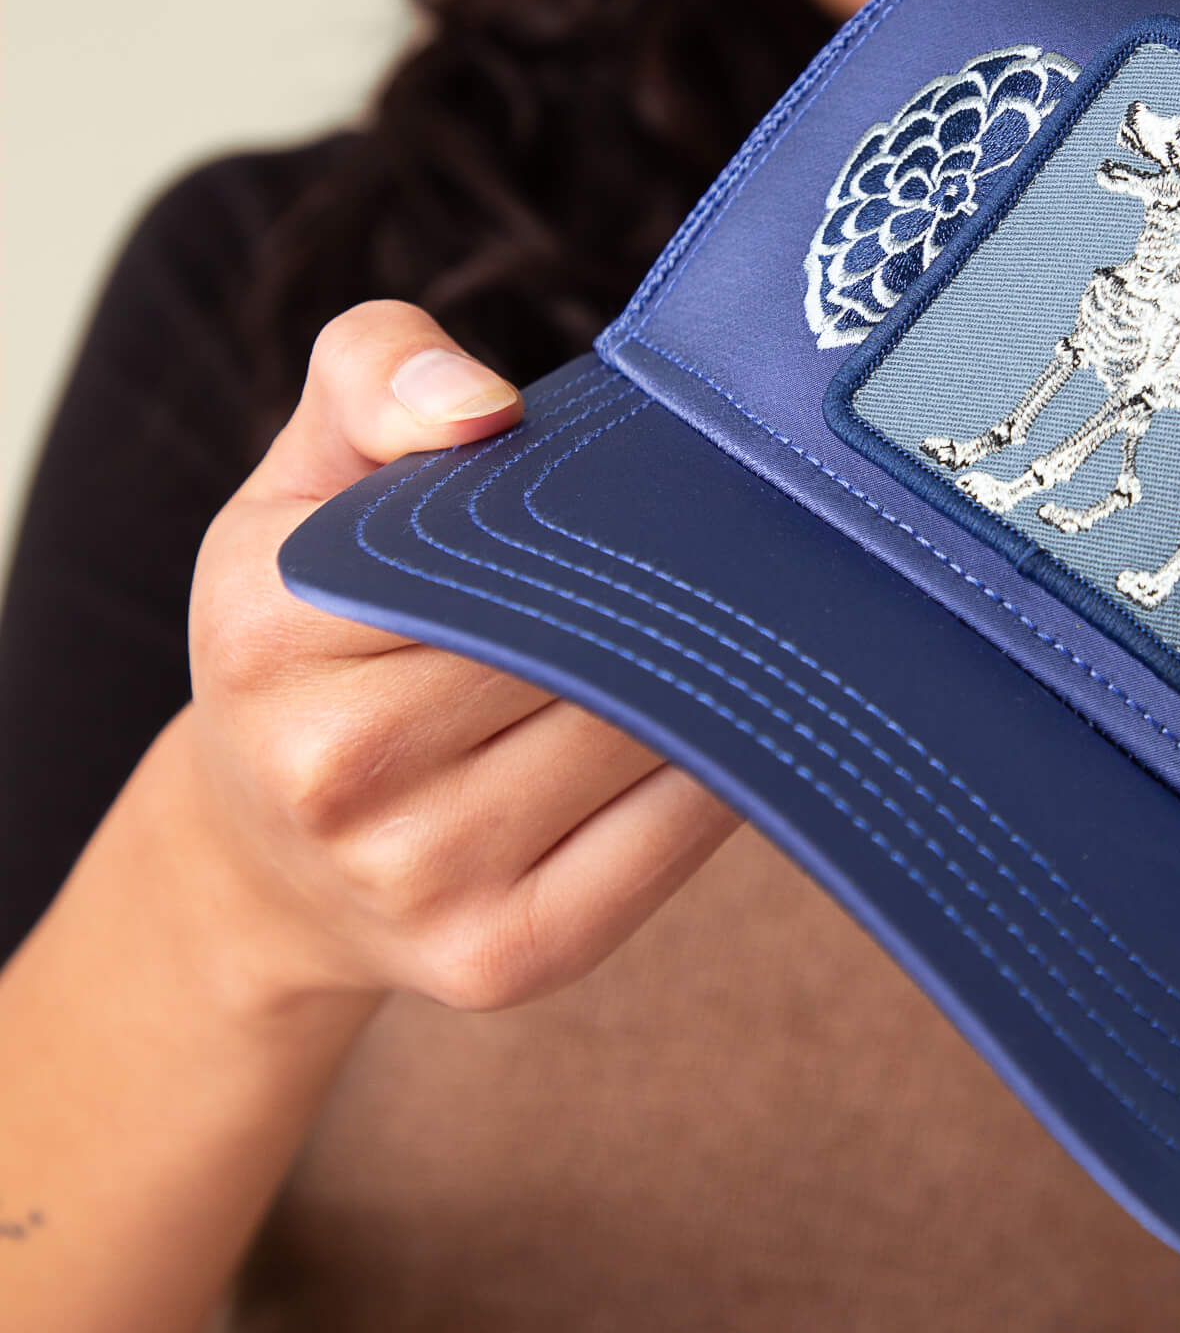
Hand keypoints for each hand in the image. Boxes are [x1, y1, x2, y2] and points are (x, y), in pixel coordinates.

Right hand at [178, 301, 741, 1015]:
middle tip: (754, 542)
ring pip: (645, 734)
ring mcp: (421, 880)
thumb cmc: (308, 641)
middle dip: (678, 591)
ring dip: (721, 675)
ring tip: (760, 620)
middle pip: (590, 643)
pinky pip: (670, 842)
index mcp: (271, 631)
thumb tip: (484, 408)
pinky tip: (742, 720)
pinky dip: (727, 771)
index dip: (607, 511)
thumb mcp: (299, 485)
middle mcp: (334, 770)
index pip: (500, 546)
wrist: (266, 861)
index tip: (680, 481)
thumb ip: (373, 375)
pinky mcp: (505, 957)